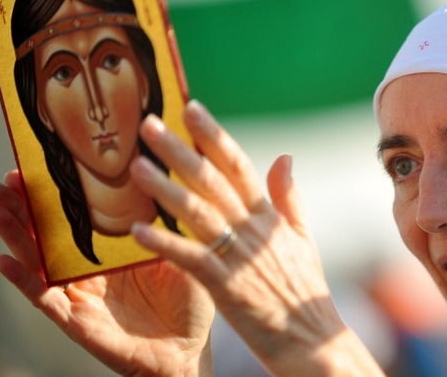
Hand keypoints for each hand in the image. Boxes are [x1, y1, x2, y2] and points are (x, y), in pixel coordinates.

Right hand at [0, 171, 214, 376]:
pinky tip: (3, 262)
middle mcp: (91, 269)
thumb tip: (172, 174)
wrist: (192, 350)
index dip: (56, 192)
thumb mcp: (182, 250)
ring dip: (16, 237)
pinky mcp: (79, 321)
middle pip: (48, 234)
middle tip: (2, 182)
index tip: (37, 164)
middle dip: (23, 207)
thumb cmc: (189, 300)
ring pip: (39, 262)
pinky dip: (24, 281)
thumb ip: (170, 220)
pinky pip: (46, 299)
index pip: (77, 215)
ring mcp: (82, 294)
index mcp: (113, 249)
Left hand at [128, 100, 383, 375]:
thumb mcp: (303, 238)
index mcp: (270, 216)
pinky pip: (190, 258)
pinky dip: (164, 243)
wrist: (311, 337)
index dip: (214, 136)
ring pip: (198, 213)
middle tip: (149, 124)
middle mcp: (253, 229)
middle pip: (212, 181)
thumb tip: (285, 156)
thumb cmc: (303, 291)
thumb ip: (289, 197)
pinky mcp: (226, 286)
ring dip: (165, 189)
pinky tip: (137, 230)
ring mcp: (240, 256)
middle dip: (180, 150)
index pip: (239, 165)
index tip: (192, 109)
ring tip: (135, 167)